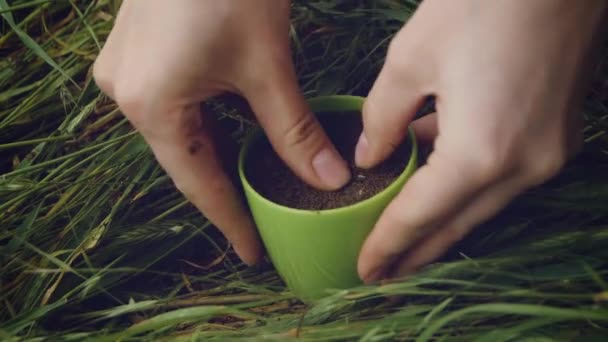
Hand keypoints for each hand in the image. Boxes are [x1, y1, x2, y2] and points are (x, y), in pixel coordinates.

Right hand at [93, 0, 350, 264]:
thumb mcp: (267, 68)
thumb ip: (295, 131)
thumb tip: (330, 179)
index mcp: (150, 104)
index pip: (198, 183)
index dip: (230, 221)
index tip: (252, 253)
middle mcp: (125, 93)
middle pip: (184, 160)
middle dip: (223, 189)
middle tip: (257, 222)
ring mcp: (125, 70)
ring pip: (178, 133)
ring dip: (214, 156)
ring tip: (249, 185)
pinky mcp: (136, 52)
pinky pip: (172, 106)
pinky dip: (204, 126)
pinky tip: (229, 135)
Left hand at [357, 0, 605, 281]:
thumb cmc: (484, 3)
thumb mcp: (412, 59)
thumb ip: (385, 118)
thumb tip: (372, 157)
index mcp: (481, 153)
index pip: (419, 216)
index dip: (387, 246)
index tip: (364, 272)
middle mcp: (523, 166)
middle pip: (455, 225)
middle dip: (415, 253)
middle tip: (383, 276)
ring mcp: (548, 153)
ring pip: (481, 207)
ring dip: (441, 224)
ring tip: (405, 242)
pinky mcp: (556, 136)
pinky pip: (501, 180)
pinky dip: (466, 191)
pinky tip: (437, 189)